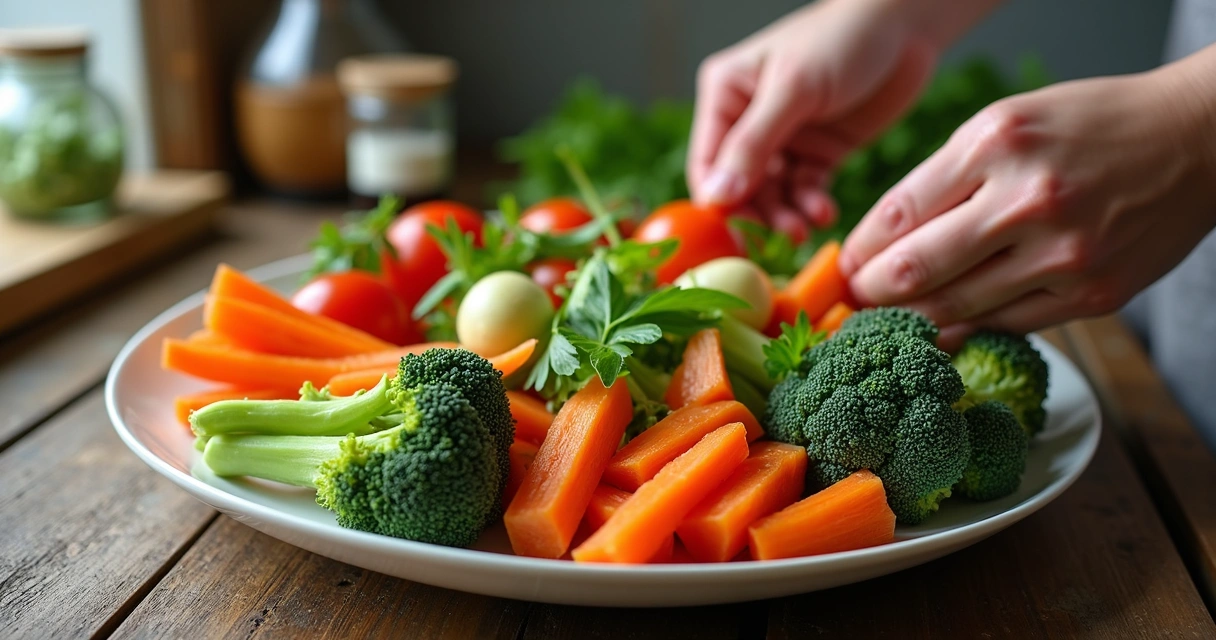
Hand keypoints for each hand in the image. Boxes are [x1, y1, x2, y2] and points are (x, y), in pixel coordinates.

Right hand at [687, 0, 994, 238]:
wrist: (907, 27)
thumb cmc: (841, 40)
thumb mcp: (793, 89)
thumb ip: (752, 145)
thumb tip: (715, 198)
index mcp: (725, 96)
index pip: (706, 162)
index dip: (717, 201)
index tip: (735, 232)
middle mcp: (748, 121)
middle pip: (738, 187)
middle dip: (757, 214)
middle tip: (779, 236)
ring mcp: (784, 140)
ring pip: (772, 195)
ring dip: (786, 216)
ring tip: (806, 227)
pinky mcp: (818, 153)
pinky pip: (805, 192)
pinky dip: (811, 206)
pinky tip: (825, 213)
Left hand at [839, 55, 1215, 347]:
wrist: (1195, 141)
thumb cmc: (1089, 126)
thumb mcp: (1006, 124)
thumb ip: (943, 178)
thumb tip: (882, 240)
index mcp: (996, 144)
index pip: (898, 214)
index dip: (859, 251)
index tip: (844, 267)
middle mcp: (1028, 199)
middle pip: (915, 270)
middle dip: (871, 294)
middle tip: (854, 302)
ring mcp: (1064, 254)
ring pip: (957, 308)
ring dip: (910, 321)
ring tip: (885, 322)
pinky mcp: (1093, 294)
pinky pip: (1006, 325)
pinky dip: (966, 330)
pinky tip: (942, 330)